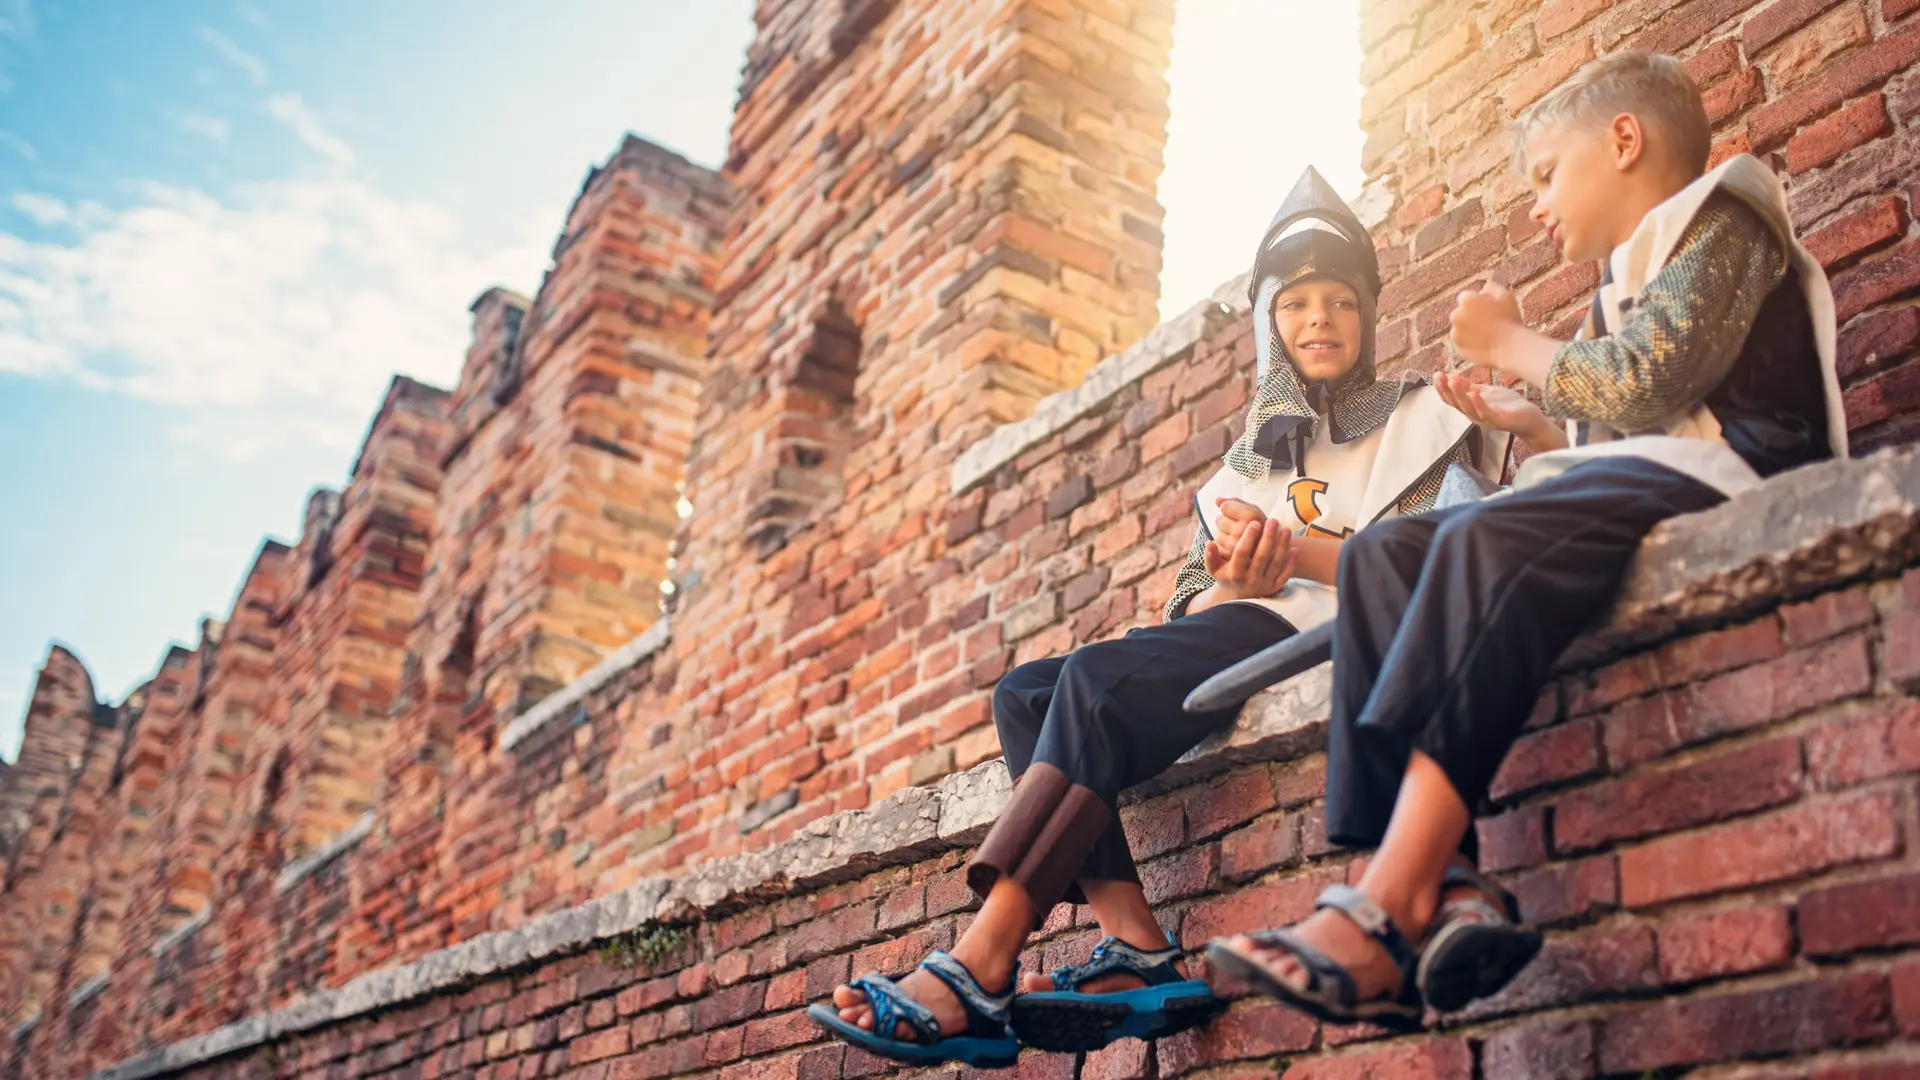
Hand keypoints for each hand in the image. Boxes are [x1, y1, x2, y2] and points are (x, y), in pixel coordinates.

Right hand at [1204, 516, 1296, 600]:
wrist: (1238, 597)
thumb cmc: (1226, 576)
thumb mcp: (1214, 569)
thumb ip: (1211, 556)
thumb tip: (1209, 543)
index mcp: (1235, 574)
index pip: (1241, 553)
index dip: (1248, 538)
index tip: (1254, 522)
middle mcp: (1250, 581)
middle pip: (1261, 557)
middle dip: (1268, 537)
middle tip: (1273, 520)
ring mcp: (1264, 585)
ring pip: (1276, 564)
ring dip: (1282, 546)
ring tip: (1286, 529)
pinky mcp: (1275, 588)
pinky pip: (1286, 575)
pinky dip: (1291, 563)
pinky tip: (1294, 548)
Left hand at [1212, 497, 1265, 551]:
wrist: (1271, 551)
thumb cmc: (1261, 528)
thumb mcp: (1253, 510)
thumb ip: (1235, 502)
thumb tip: (1217, 500)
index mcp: (1251, 517)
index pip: (1224, 507)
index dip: (1230, 509)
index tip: (1239, 514)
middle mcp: (1244, 530)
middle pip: (1218, 519)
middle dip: (1226, 521)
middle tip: (1239, 527)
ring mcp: (1236, 545)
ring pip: (1217, 533)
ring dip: (1225, 534)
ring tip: (1239, 537)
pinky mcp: (1230, 555)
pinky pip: (1217, 544)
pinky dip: (1223, 545)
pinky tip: (1235, 546)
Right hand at [1435, 372, 1552, 437]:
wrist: (1529, 418)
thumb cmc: (1508, 405)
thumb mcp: (1486, 393)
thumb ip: (1470, 387)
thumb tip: (1452, 377)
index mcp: (1470, 408)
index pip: (1451, 399)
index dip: (1442, 388)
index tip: (1437, 374)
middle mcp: (1474, 415)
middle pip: (1456, 403)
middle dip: (1446, 390)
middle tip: (1440, 376)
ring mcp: (1485, 419)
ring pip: (1467, 408)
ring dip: (1459, 395)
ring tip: (1453, 381)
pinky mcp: (1498, 421)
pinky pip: (1485, 413)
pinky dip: (1478, 404)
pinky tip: (1474, 393)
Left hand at [1448, 281, 1524, 368]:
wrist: (1511, 348)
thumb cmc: (1510, 319)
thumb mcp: (1506, 296)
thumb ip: (1492, 287)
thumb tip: (1483, 288)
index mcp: (1466, 300)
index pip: (1466, 298)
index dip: (1479, 303)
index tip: (1491, 310)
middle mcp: (1456, 316)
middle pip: (1461, 313)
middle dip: (1471, 316)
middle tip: (1490, 323)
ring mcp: (1455, 334)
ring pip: (1461, 329)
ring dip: (1470, 330)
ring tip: (1489, 335)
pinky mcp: (1458, 348)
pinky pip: (1463, 344)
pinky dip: (1471, 344)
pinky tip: (1485, 344)